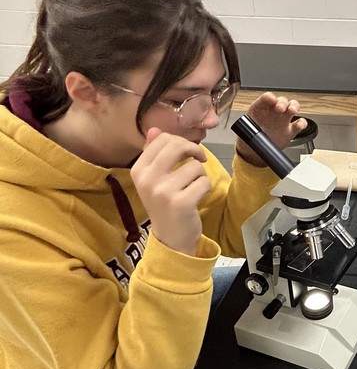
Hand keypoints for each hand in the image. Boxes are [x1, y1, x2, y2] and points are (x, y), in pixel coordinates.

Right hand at [131, 128, 211, 255]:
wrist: (170, 238)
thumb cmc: (165, 205)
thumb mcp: (154, 179)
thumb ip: (154, 153)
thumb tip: (155, 130)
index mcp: (139, 170)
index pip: (162, 140)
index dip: (181, 141)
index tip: (188, 152)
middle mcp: (147, 179)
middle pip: (177, 146)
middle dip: (194, 150)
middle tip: (199, 159)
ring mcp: (163, 192)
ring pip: (195, 166)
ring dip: (200, 175)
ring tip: (193, 188)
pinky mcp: (181, 203)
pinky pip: (204, 182)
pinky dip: (205, 188)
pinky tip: (197, 197)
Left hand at [236, 92, 306, 166]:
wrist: (255, 151)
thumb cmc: (250, 137)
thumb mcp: (245, 129)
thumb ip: (247, 127)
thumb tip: (247, 128)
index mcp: (261, 109)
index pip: (267, 98)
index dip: (270, 97)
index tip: (271, 100)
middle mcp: (273, 112)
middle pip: (282, 100)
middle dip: (282, 102)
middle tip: (280, 108)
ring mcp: (283, 120)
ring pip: (292, 107)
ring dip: (294, 106)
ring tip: (292, 111)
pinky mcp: (290, 130)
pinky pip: (300, 123)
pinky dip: (301, 123)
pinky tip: (299, 124)